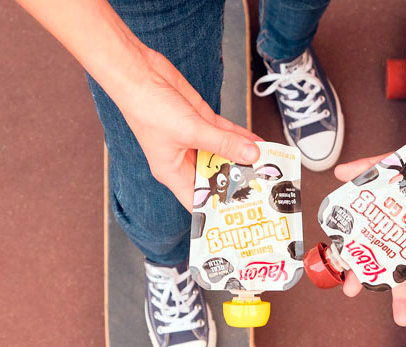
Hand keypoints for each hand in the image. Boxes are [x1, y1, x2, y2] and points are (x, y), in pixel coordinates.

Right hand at [115, 49, 262, 210]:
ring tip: (268, 166)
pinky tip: (259, 142)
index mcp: (174, 173)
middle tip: (264, 188)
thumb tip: (251, 153)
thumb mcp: (191, 130)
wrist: (137, 73)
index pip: (199, 201)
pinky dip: (242, 137)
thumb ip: (223, 142)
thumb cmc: (148, 108)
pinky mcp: (201, 121)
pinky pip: (226, 134)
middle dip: (238, 180)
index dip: (218, 209)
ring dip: (244, 157)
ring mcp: (194, 140)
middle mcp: (184, 160)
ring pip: (225, 154)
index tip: (240, 214)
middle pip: (216, 177)